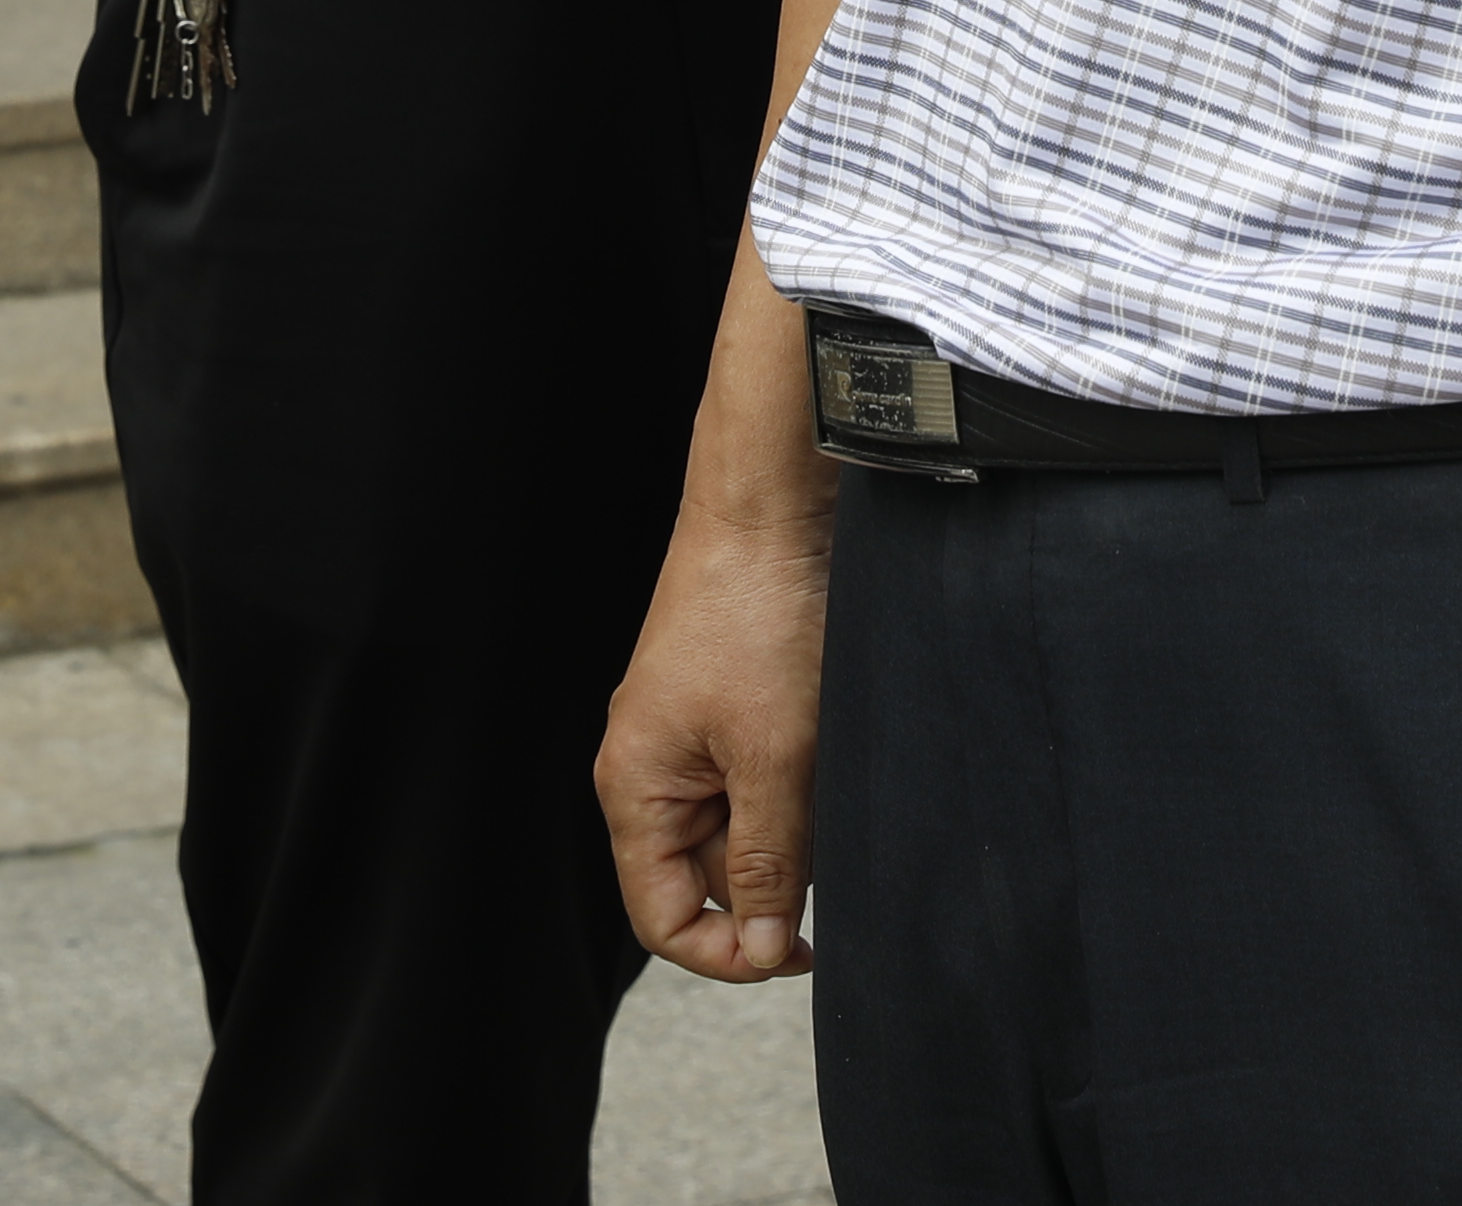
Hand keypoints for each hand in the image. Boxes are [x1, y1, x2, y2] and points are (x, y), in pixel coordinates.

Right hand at [595, 499, 829, 983]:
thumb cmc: (760, 619)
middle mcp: (652, 765)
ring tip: (825, 772)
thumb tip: (758, 947)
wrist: (775, 509)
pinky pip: (763, 779)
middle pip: (707, 875)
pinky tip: (826, 748)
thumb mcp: (774, 760)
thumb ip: (765, 862)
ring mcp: (692, 735)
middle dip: (770, 875)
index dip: (726, 951)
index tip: (796, 949)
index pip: (661, 915)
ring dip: (793, 824)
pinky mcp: (730, 707)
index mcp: (634, 785)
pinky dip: (800, 782)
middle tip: (827, 839)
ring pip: (745, 826)